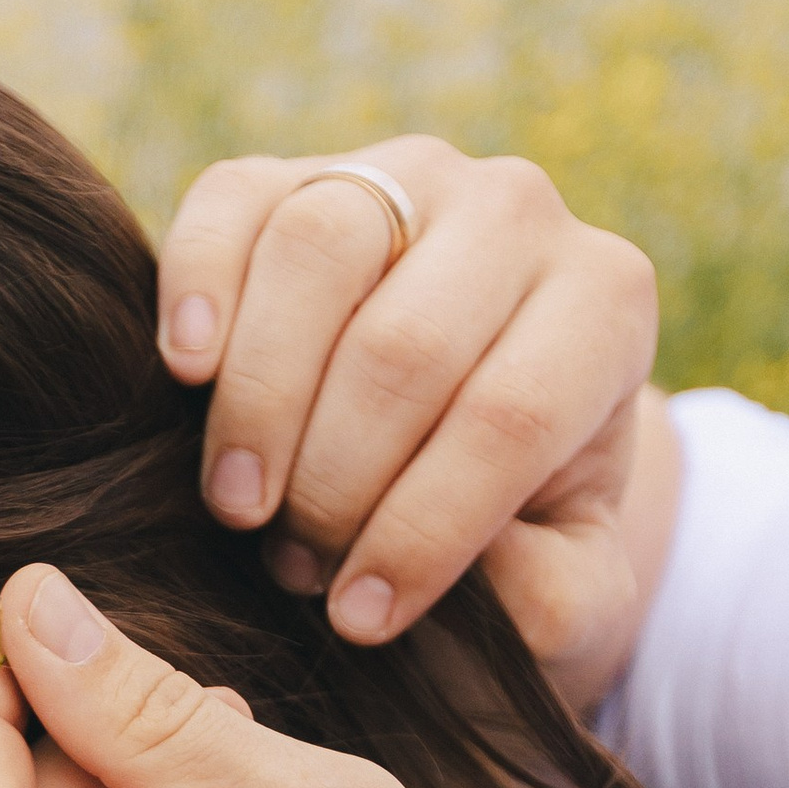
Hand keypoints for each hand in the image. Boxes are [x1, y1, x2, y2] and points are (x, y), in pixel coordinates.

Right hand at [157, 139, 671, 692]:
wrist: (462, 418)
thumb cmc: (517, 518)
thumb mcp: (569, 582)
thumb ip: (555, 598)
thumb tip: (481, 583)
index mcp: (603, 306)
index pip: (511, 415)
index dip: (423, 530)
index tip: (358, 619)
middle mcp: (518, 212)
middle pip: (406, 341)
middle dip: (334, 479)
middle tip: (295, 568)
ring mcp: (405, 173)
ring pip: (319, 251)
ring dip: (262, 398)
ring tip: (240, 504)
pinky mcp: (298, 168)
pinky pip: (235, 199)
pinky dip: (200, 282)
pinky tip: (185, 374)